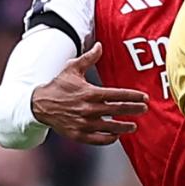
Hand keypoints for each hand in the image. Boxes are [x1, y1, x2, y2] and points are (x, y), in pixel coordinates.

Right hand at [31, 43, 147, 144]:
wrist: (40, 105)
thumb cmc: (58, 86)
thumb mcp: (72, 69)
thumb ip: (88, 58)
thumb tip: (100, 45)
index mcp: (89, 93)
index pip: (117, 95)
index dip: (133, 96)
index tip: (144, 97)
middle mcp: (88, 109)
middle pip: (117, 110)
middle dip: (134, 110)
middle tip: (144, 109)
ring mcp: (84, 124)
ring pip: (110, 127)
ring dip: (124, 127)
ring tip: (134, 125)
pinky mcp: (79, 135)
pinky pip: (99, 140)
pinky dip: (109, 139)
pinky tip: (116, 135)